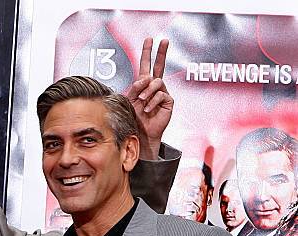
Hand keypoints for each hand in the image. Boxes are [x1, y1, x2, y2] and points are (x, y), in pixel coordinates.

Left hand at [125, 38, 173, 160]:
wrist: (141, 133)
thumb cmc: (134, 118)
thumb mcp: (130, 101)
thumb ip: (135, 88)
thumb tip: (143, 79)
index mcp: (144, 85)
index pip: (146, 66)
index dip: (147, 52)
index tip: (149, 39)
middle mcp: (154, 87)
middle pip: (159, 66)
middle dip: (161, 53)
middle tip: (164, 41)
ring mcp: (162, 93)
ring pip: (156, 82)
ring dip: (147, 91)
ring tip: (141, 101)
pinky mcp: (168, 101)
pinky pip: (161, 95)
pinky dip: (151, 102)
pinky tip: (147, 109)